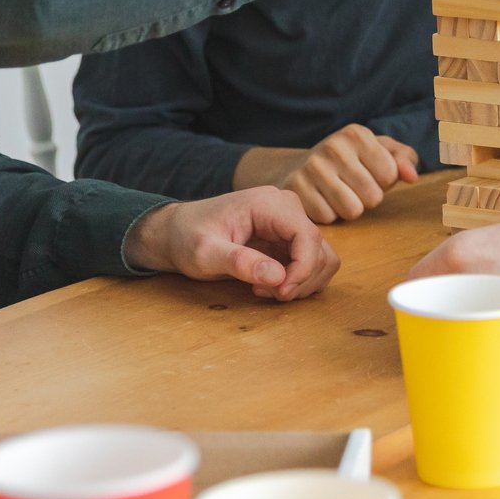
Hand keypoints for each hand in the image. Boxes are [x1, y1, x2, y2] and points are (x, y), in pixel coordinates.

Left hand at [125, 188, 339, 300]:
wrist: (177, 232)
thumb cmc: (187, 237)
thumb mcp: (204, 253)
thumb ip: (239, 262)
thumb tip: (278, 276)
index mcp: (269, 204)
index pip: (308, 237)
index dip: (303, 270)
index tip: (281, 293)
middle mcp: (287, 209)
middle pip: (320, 250)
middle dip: (301, 280)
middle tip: (267, 294)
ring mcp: (289, 223)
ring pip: (322, 258)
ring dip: (302, 283)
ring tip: (266, 289)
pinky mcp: (288, 239)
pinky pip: (311, 263)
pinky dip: (297, 281)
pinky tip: (267, 285)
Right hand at [281, 124, 418, 223]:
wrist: (301, 165)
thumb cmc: (352, 161)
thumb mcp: (380, 152)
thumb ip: (403, 159)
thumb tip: (412, 176)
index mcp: (357, 134)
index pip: (390, 175)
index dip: (383, 181)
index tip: (369, 173)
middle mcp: (333, 146)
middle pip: (373, 197)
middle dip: (368, 198)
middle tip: (353, 187)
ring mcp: (312, 167)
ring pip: (352, 210)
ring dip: (350, 209)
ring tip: (340, 194)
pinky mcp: (295, 187)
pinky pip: (328, 218)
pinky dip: (328, 214)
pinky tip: (322, 200)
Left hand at [410, 197, 499, 339]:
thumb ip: (476, 256)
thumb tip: (458, 276)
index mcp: (461, 254)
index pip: (414, 282)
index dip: (419, 289)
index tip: (424, 294)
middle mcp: (474, 287)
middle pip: (435, 314)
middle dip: (438, 315)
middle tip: (446, 311)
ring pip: (467, 332)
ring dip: (468, 328)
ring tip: (481, 316)